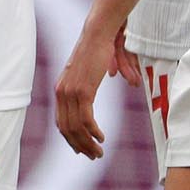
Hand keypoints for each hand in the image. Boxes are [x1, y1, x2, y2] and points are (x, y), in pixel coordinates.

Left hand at [52, 20, 130, 160]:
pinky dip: (92, 132)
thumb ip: (114, 75)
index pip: (61, 120)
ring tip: (98, 152)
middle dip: (79, 145)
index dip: (70, 137)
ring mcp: (70, 92)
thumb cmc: (104, 46)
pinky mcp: (82, 91)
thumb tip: (128, 81)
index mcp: (62, 89)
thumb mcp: (103, 67)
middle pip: (66, 127)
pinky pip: (85, 118)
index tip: (81, 149)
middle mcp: (62, 92)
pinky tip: (101, 138)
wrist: (100, 33)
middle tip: (93, 156)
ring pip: (76, 126)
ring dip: (87, 143)